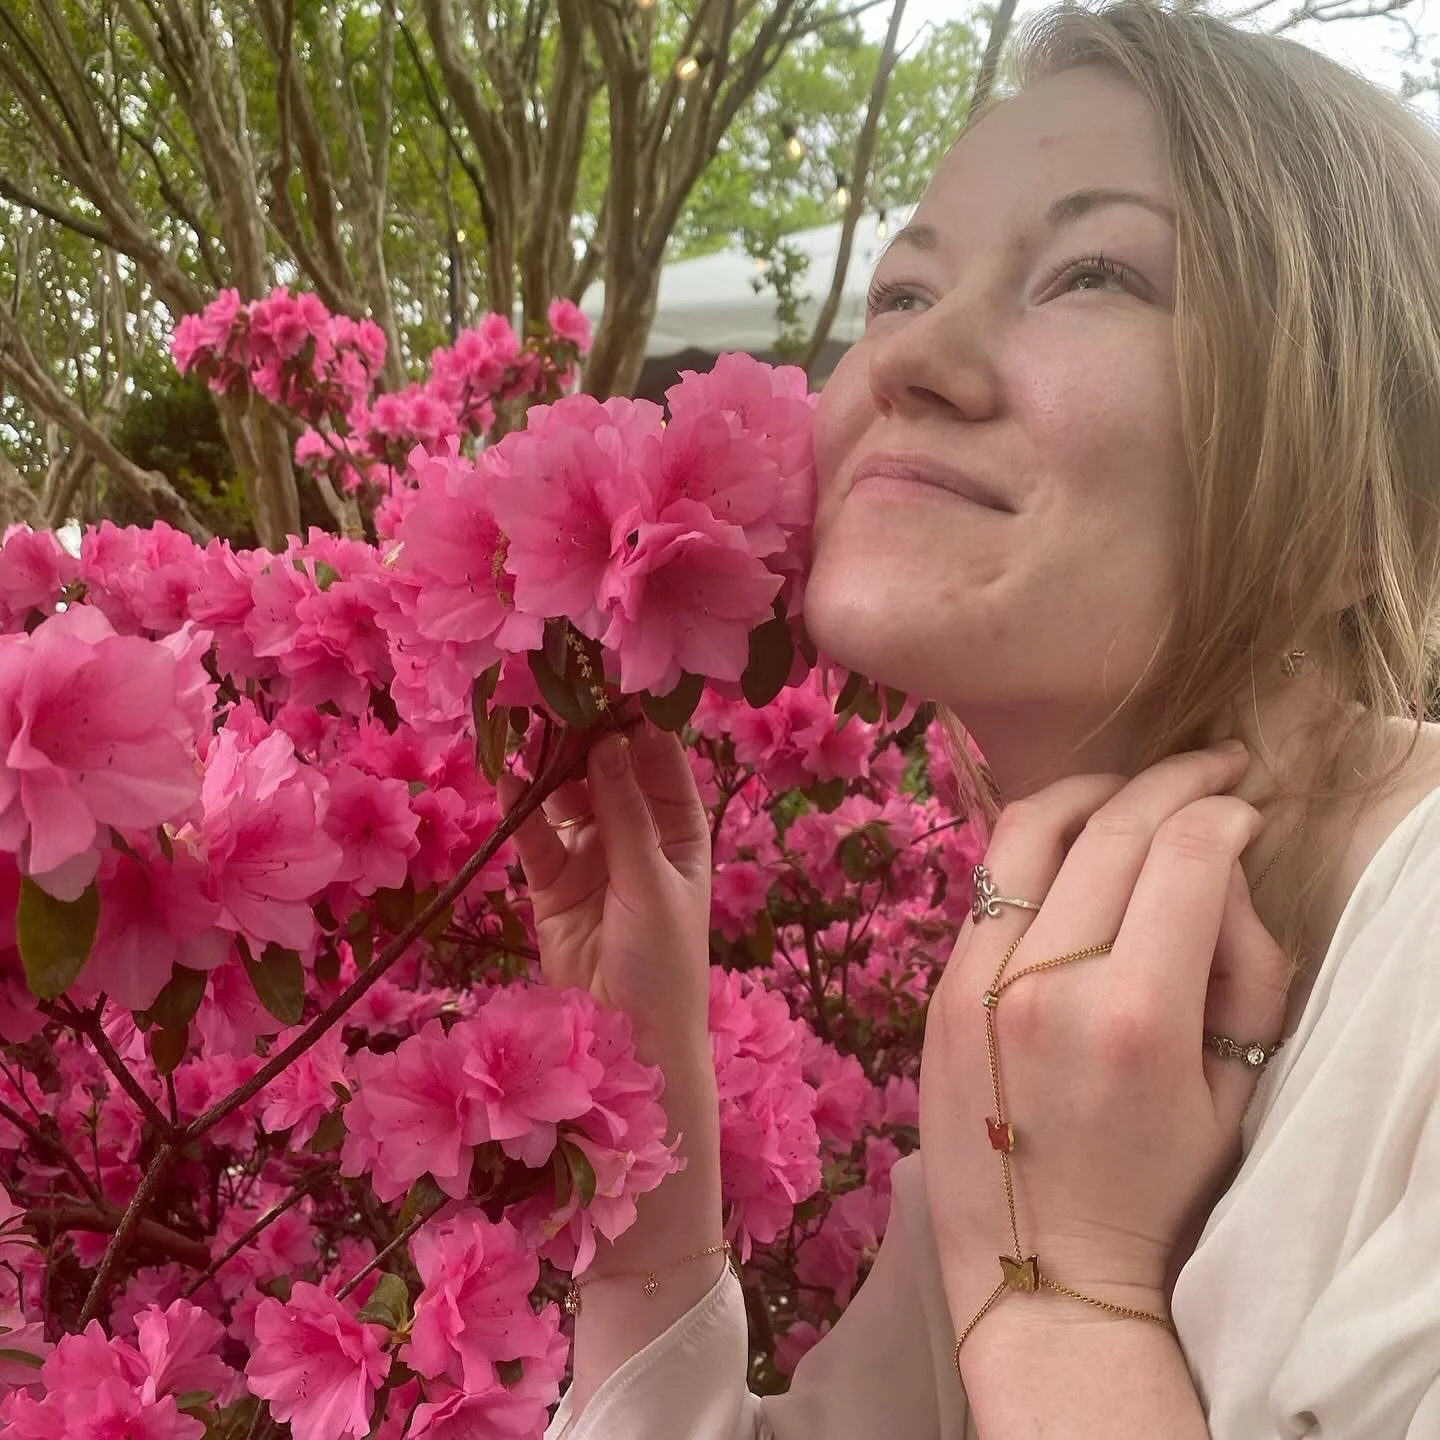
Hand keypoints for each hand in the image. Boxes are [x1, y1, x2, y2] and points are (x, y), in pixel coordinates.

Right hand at [497, 721, 713, 1064]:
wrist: (626, 1039)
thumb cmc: (663, 962)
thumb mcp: (651, 882)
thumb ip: (624, 814)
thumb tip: (607, 741)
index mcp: (680, 829)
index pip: (659, 759)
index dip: (635, 720)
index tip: (608, 679)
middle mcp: (637, 833)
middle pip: (607, 770)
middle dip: (582, 736)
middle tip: (552, 692)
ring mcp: (592, 856)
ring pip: (567, 798)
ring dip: (548, 767)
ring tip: (523, 725)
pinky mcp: (551, 883)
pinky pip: (534, 837)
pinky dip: (520, 810)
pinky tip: (506, 780)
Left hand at [919, 743, 1291, 1324]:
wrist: (1039, 1269)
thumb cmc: (1153, 1190)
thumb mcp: (1233, 1090)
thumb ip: (1240, 968)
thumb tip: (1218, 868)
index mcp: (1133, 1015)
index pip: (1186, 857)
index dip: (1227, 814)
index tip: (1248, 812)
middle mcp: (1045, 982)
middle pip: (1113, 828)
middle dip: (1174, 780)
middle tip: (1213, 767)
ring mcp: (977, 978)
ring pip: (1031, 831)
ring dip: (1095, 790)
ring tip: (1136, 786)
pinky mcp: (938, 986)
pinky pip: (989, 880)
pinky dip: (1038, 844)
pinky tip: (1071, 843)